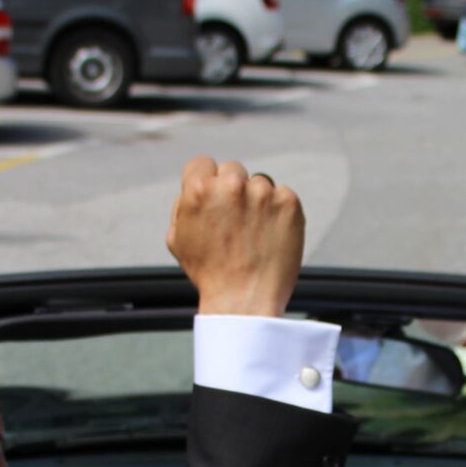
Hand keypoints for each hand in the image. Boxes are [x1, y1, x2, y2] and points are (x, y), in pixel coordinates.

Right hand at [167, 157, 304, 316]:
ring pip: (259, 184)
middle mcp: (231, 185)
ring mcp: (263, 193)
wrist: (244, 302)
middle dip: (232, 191)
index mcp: (199, 189)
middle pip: (232, 170)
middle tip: (235, 223)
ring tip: (253, 236)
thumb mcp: (177, 238)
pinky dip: (279, 213)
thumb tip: (197, 185)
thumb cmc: (208, 273)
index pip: (202, 164)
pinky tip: (271, 236)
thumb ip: (184, 203)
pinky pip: (283, 197)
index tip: (214, 201)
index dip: (206, 183)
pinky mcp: (288, 203)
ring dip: (257, 203)